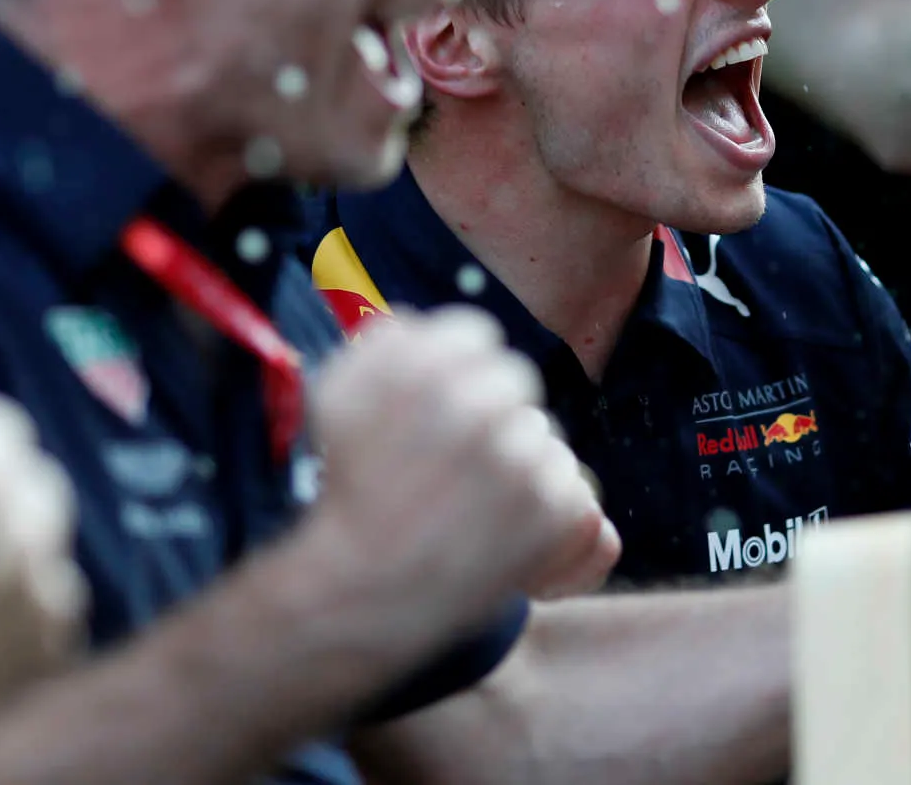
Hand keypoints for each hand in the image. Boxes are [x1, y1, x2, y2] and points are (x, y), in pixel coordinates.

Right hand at [304, 307, 618, 640]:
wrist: (364, 591)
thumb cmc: (348, 493)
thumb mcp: (336, 399)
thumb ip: (380, 346)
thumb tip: (415, 319)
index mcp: (426, 363)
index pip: (477, 337)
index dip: (460, 375)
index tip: (443, 413)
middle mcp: (476, 400)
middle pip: (517, 383)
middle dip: (494, 416)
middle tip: (459, 464)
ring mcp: (520, 454)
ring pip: (546, 435)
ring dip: (520, 465)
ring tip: (475, 506)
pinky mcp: (551, 505)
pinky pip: (574, 489)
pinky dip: (548, 514)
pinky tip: (505, 533)